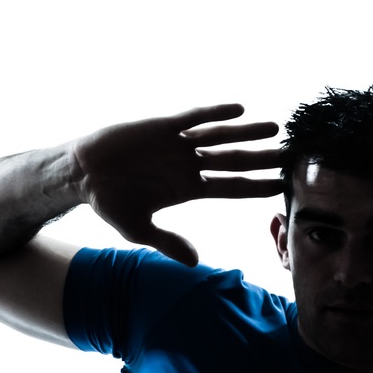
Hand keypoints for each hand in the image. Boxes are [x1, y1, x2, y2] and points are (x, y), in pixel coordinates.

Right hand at [69, 103, 281, 265]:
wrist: (81, 174)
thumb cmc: (108, 202)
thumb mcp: (138, 229)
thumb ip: (168, 242)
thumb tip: (196, 263)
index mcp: (187, 189)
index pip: (230, 187)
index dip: (256, 186)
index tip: (281, 186)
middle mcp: (188, 165)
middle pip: (233, 161)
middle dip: (262, 158)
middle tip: (291, 154)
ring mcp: (177, 145)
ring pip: (220, 137)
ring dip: (246, 133)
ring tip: (274, 128)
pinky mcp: (163, 127)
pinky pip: (194, 118)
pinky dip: (215, 113)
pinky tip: (238, 109)